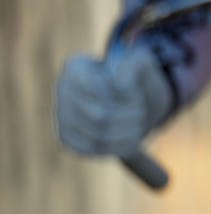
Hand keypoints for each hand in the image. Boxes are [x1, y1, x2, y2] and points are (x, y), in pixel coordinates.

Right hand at [56, 48, 173, 156]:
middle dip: (130, 116)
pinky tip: (131, 139)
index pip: (96, 89)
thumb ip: (136, 64)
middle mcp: (62, 89)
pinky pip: (92, 149)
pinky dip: (119, 146)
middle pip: (98, 115)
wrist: (134, 101)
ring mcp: (61, 115)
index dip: (123, 97)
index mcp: (77, 66)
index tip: (137, 94)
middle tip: (142, 112)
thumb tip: (118, 83)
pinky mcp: (66, 138)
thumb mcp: (145, 64)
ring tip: (139, 124)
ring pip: (96, 135)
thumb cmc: (138, 80)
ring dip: (128, 132)